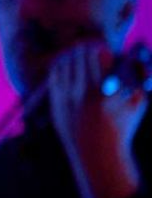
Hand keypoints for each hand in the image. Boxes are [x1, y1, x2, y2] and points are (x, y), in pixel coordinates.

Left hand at [48, 41, 145, 197]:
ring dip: (71, 56)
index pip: (97, 55)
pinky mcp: (55, 103)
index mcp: (106, 91)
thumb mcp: (139, 102)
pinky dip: (60, 67)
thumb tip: (138, 52)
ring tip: (77, 53)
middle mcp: (84, 93)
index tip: (100, 46)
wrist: (97, 152)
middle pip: (79, 57)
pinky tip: (65, 64)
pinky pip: (55, 76)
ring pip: (64, 64)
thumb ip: (142, 75)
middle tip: (88, 46)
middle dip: (84, 49)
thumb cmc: (122, 124)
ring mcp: (67, 99)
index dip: (98, 47)